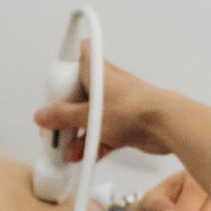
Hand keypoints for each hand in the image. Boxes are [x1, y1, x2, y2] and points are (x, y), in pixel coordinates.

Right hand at [33, 44, 168, 165]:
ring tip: (66, 149)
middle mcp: (106, 84)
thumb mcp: (88, 115)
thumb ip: (62, 117)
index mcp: (96, 70)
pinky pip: (102, 132)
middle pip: (77, 95)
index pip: (76, 55)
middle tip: (54, 128)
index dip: (62, 69)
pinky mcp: (124, 123)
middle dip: (65, 114)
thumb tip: (44, 116)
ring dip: (77, 134)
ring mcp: (116, 104)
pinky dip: (92, 143)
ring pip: (90, 117)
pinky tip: (81, 155)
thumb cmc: (134, 108)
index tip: (50, 88)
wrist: (166, 125)